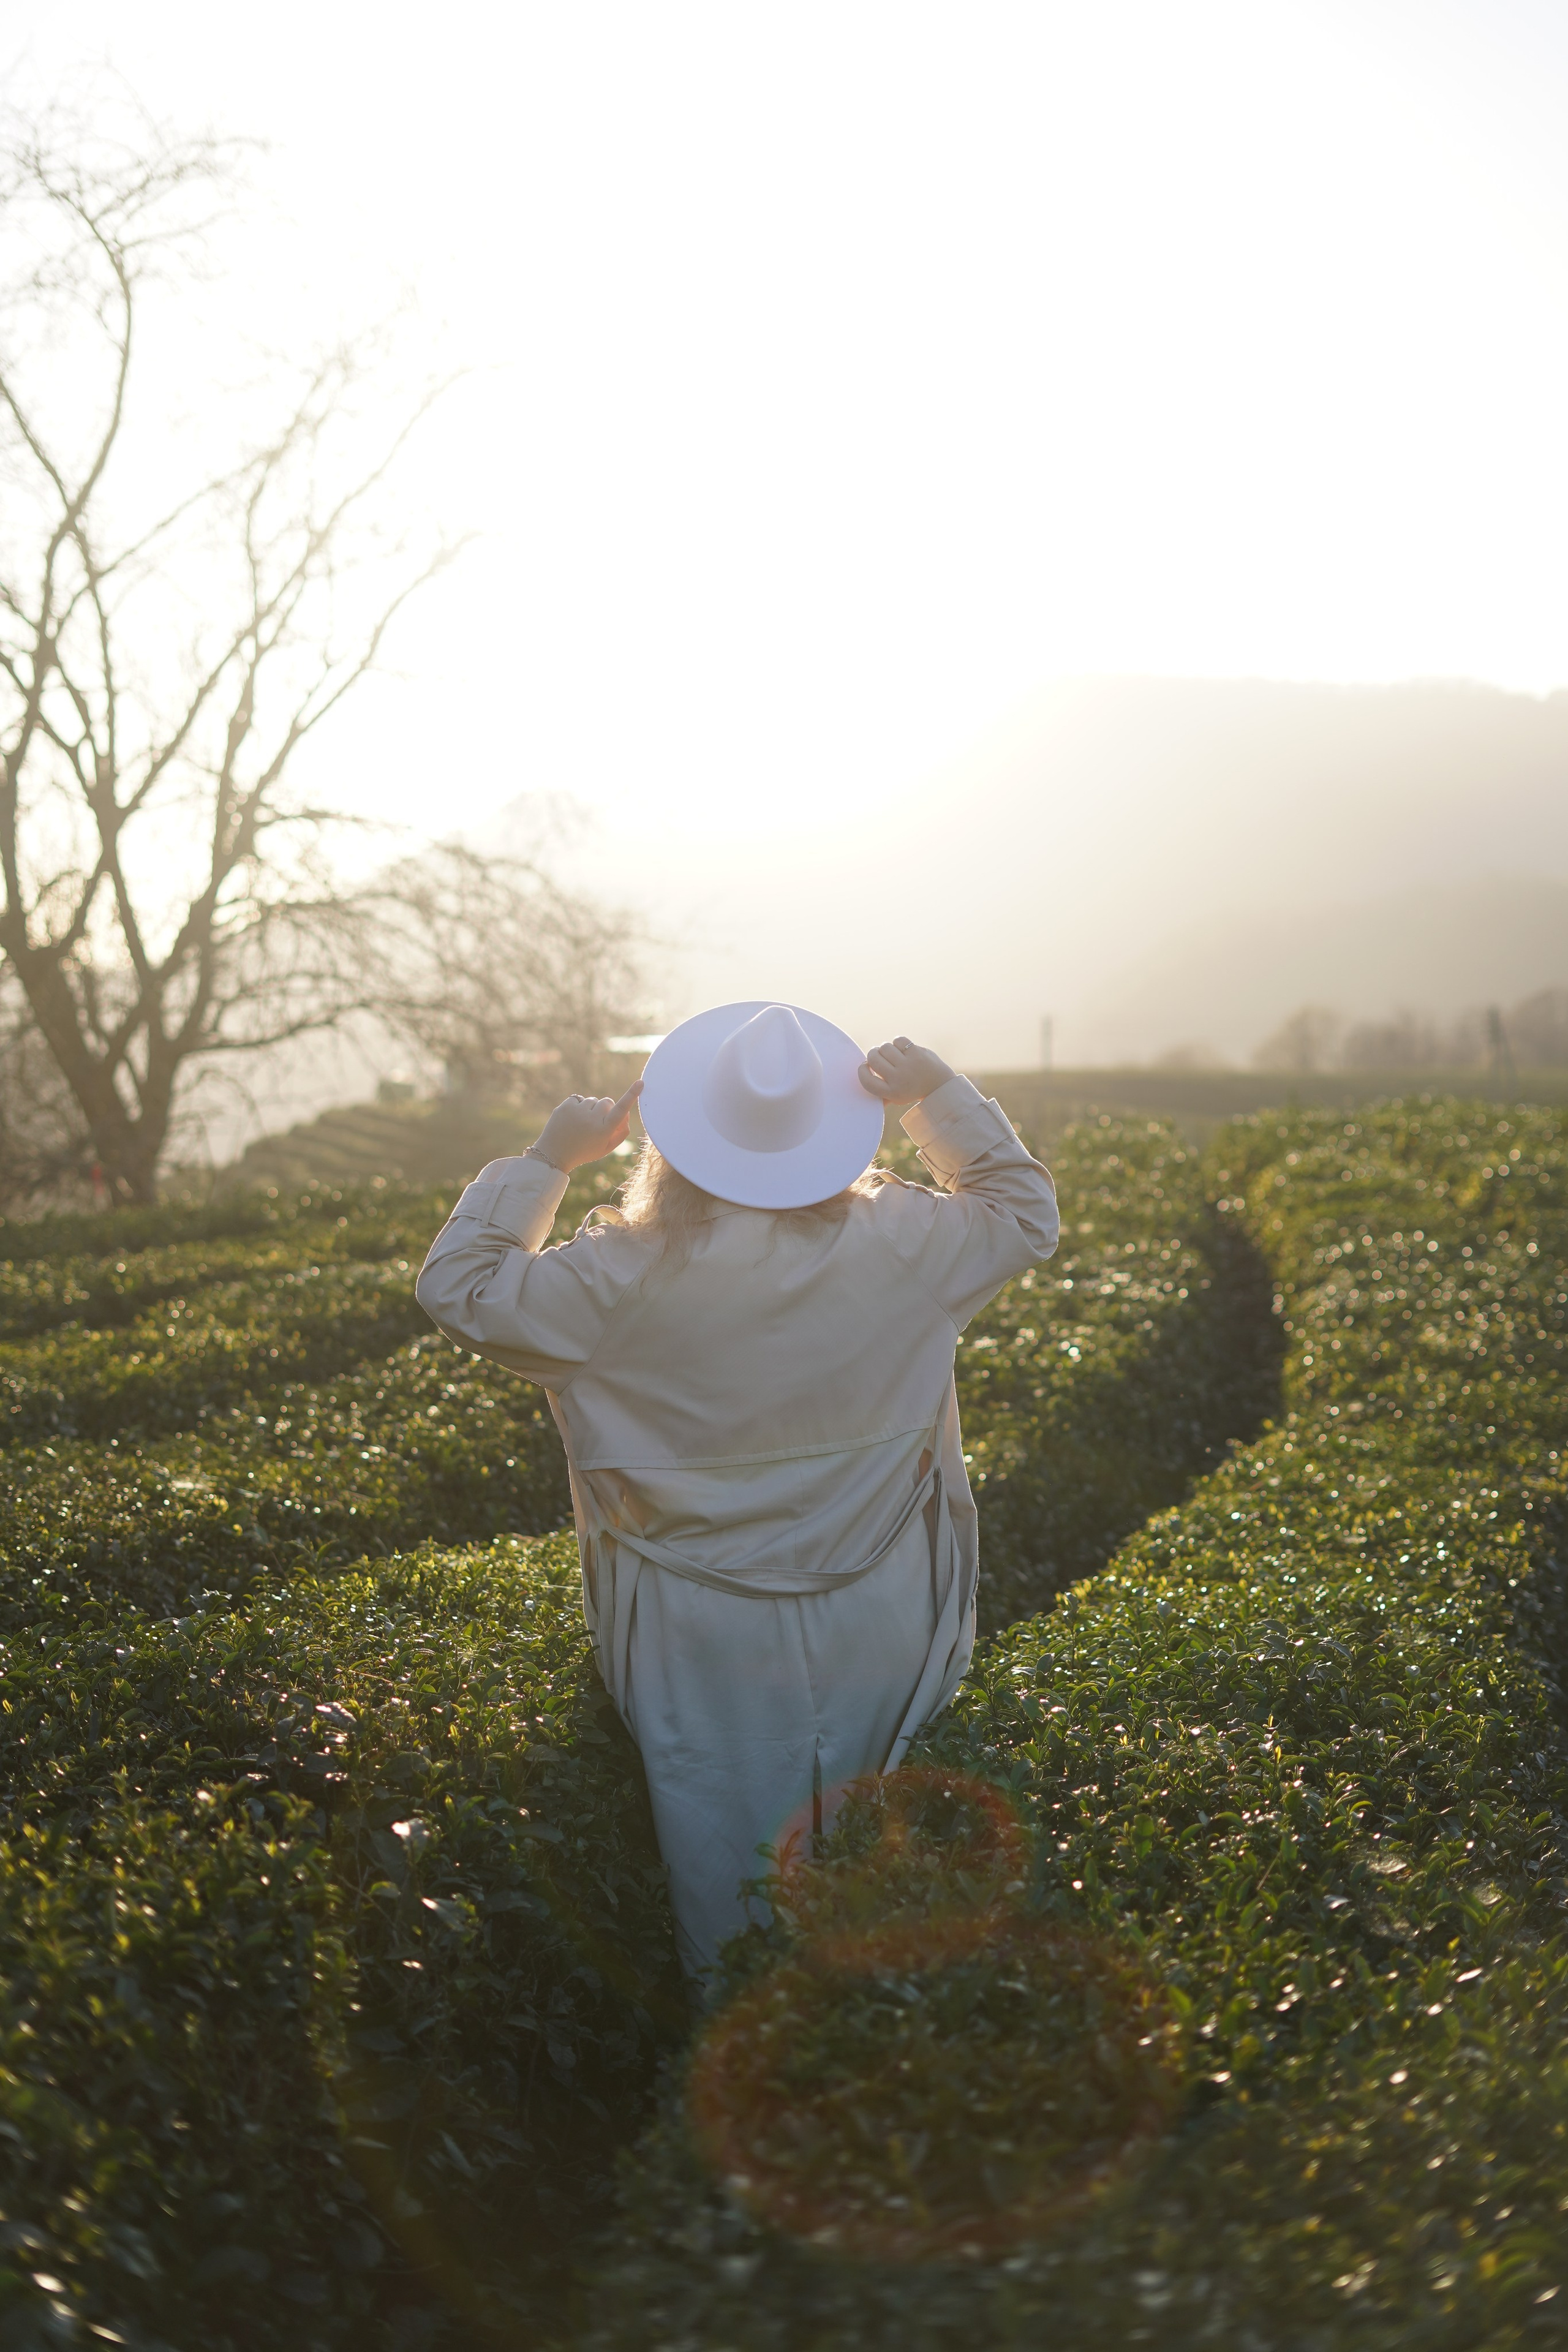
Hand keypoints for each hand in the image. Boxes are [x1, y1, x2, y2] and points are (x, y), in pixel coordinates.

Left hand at [525, 1082, 642, 1172]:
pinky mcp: (565, 1106)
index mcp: (603, 1132)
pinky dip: (578, 1107)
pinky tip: (572, 1120)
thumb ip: (621, 1132)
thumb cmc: (584, 1151)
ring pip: (593, 1100)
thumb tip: (627, 1112)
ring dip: (591, 1108)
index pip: (621, 1111)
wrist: (554, 1153)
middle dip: (606, 1109)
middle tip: (597, 1121)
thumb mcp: (606, 1148)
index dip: (631, 1096)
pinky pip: (579, 1099)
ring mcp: (577, 1112)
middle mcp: (591, 1120)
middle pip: (607, 1102)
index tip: (640, 1083)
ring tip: (581, 1123)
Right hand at [858, 1037, 954, 1106]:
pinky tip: (902, 1048)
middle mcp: (898, 1079)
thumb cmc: (913, 1089)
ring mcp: (908, 1065)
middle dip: (873, 1054)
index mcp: (891, 1092)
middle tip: (878, 1055)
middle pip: (873, 1058)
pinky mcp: (916, 1053)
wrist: (940, 1085)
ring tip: (892, 1052)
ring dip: (886, 1048)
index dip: (862, 1069)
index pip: (866, 1080)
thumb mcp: (896, 1097)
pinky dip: (898, 1042)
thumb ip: (880, 1094)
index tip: (865, 1065)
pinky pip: (898, 1040)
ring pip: (884, 1047)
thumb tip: (862, 1083)